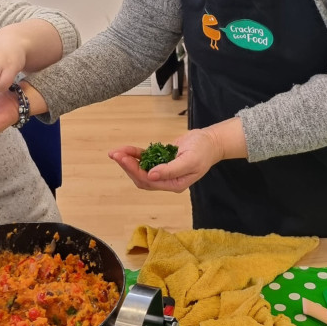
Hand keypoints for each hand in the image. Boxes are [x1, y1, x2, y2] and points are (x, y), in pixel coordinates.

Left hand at [108, 119, 245, 191]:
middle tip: (115, 154)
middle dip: (127, 166)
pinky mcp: (161, 161)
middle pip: (141, 177)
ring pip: (140, 169)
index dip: (134, 171)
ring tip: (116, 152)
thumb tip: (151, 176)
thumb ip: (171, 170)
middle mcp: (166, 180)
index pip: (149, 181)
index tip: (123, 159)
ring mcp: (163, 171)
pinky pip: (145, 160)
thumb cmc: (203, 151)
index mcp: (174, 184)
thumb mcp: (190, 160)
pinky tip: (127, 150)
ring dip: (128, 161)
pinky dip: (135, 155)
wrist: (210, 141)